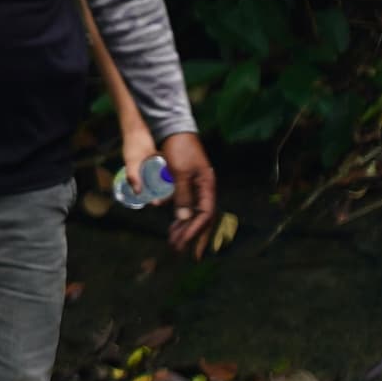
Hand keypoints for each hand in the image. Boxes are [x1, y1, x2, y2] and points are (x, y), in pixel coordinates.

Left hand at [163, 132, 218, 257]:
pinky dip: (181, 218)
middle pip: (202, 218)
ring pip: (195, 214)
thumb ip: (182, 194)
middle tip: (179, 251)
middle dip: (191, 236)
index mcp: (207, 186)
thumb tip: (184, 218)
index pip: (205, 215)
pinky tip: (174, 225)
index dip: (194, 231)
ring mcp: (197, 187)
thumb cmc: (179, 149)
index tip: (182, 244)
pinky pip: (187, 206)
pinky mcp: (187, 184)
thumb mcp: (180, 172)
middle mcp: (205, 189)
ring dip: (185, 229)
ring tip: (174, 241)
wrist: (174, 129)